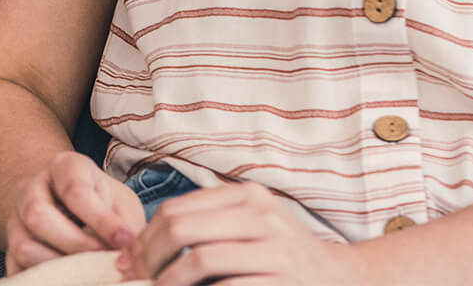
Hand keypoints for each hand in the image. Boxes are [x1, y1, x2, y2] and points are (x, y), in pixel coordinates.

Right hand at [4, 151, 146, 275]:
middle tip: (104, 262)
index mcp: (63, 167)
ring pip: (23, 246)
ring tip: (90, 275)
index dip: (101, 220)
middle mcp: (31, 188)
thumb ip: (126, 226)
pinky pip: (17, 269)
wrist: (74, 208)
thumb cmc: (104, 204)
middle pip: (37, 214)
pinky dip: (44, 281)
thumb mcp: (121, 204)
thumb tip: (128, 258)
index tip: (125, 241)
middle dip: (75, 244)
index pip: (74, 190)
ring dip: (60, 267)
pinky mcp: (10, 249)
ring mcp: (16, 220)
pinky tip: (70, 281)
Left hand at [121, 181, 356, 285]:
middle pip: (181, 229)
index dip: (145, 238)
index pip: (176, 210)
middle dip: (149, 259)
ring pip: (201, 259)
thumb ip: (207, 226)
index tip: (129, 262)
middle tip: (134, 280)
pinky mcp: (282, 282)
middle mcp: (261, 215)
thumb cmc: (284, 254)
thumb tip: (140, 250)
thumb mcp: (251, 225)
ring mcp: (275, 248)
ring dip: (168, 281)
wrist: (343, 278)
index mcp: (247, 196)